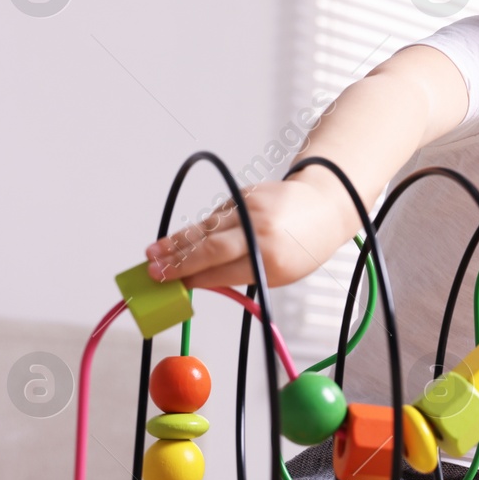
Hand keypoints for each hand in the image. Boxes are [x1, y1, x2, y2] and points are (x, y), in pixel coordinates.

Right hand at [144, 176, 349, 289]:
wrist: (326, 204)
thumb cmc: (304, 246)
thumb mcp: (280, 273)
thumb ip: (242, 275)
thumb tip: (199, 279)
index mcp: (271, 259)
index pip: (221, 272)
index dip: (192, 279)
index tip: (169, 285)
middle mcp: (259, 231)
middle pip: (209, 248)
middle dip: (177, 261)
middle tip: (152, 270)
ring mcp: (251, 209)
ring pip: (206, 228)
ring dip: (177, 241)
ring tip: (153, 252)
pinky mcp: (244, 194)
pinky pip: (216, 215)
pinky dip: (201, 227)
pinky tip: (184, 238)